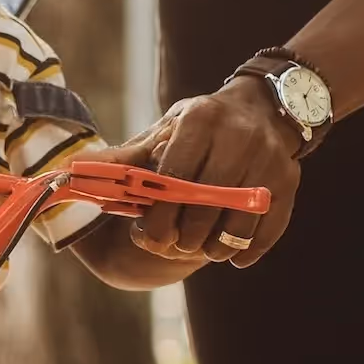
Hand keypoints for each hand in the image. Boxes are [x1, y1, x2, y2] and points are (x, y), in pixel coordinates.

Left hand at [112, 81, 304, 268]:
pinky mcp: (289, 182)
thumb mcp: (167, 129)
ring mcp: (269, 160)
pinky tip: (231, 255)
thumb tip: (74, 169)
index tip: (148, 234)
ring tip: (201, 247)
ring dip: (215, 247)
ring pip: (238, 224)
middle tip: (174, 244)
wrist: (265, 108)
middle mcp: (240, 136)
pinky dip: (246, 250)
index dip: (159, 214)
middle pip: (206, 205)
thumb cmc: (204, 127)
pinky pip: (267, 230)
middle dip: (184, 235)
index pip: (175, 176)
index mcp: (201, 119)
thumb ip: (128, 156)